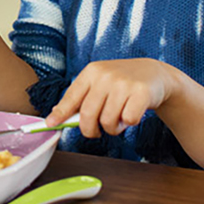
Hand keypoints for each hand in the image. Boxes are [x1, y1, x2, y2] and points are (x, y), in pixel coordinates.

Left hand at [45, 58, 178, 137]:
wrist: (153, 74)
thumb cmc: (122, 82)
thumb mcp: (99, 82)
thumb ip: (81, 97)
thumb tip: (57, 115)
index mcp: (91, 72)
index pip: (71, 96)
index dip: (60, 113)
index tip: (50, 124)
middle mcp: (105, 75)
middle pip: (88, 114)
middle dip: (90, 130)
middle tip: (96, 132)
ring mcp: (123, 83)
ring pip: (108, 121)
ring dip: (113, 128)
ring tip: (119, 118)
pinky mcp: (141, 92)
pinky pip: (128, 121)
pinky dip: (129, 123)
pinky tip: (132, 113)